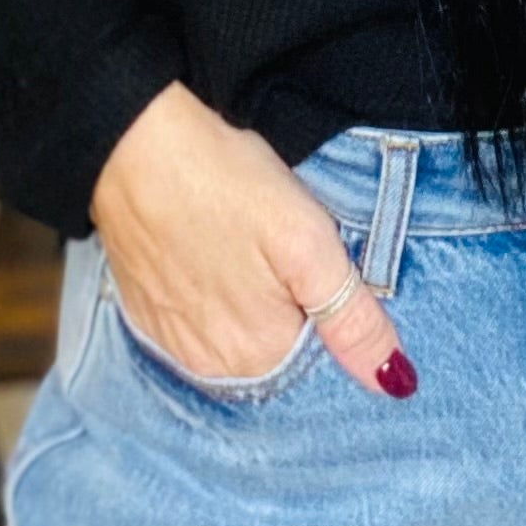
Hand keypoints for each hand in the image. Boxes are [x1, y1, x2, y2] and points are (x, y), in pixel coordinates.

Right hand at [90, 82, 417, 399]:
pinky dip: (212, 289)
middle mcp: (210, 366)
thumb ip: (352, 319)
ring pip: (238, 329)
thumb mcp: (308, 242)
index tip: (313, 259)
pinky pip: (197, 316)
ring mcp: (171, 340)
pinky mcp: (146, 310)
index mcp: (259, 355)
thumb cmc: (224, 182)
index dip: (329, 304)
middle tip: (277, 242)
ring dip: (251, 296)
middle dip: (291, 304)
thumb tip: (395, 383)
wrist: (131, 143)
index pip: (321, 354)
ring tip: (244, 238)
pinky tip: (212, 245)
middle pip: (279, 345)